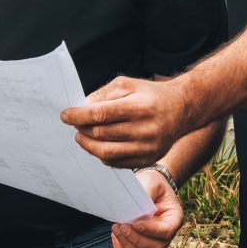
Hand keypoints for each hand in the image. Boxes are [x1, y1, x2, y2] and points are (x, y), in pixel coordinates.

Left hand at [62, 75, 200, 167]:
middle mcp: (145, 129)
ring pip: (106, 152)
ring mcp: (147, 148)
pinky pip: (117, 163)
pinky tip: (98, 145)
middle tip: (74, 124)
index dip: (78, 116)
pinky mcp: (147, 160)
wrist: (181, 109)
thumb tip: (81, 107)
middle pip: (101, 134)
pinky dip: (102, 155)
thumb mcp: (127, 84)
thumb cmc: (150, 95)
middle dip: (81, 129)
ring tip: (81, 136)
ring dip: (88, 145)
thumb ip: (103, 95)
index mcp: (139, 107)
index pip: (100, 114)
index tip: (65, 115)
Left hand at [113, 165, 183, 247]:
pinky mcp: (141, 247)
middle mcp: (166, 234)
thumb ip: (148, 192)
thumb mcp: (152, 183)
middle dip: (136, 239)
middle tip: (122, 226)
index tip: (136, 224)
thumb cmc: (152, 185)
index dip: (151, 230)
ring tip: (116, 227)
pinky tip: (116, 236)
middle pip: (155, 247)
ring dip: (127, 244)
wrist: (147, 189)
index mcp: (174, 218)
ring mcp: (154, 243)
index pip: (166, 231)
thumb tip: (136, 206)